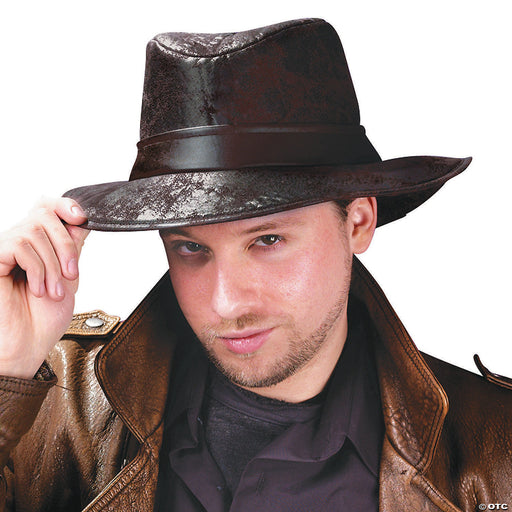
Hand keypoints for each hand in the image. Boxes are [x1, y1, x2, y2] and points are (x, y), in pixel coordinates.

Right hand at [0, 198, 88, 378]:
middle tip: (71, 274)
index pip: (46, 207)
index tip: (82, 217)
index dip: (63, 204)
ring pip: (33, 231)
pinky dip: (36, 267)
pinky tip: (36, 288)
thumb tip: (81, 221)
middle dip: (65, 245)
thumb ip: (72, 247)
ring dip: (52, 264)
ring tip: (53, 291)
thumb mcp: (69, 276)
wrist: (29, 345)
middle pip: (44, 215)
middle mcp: (18, 243)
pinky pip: (18, 245)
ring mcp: (3, 250)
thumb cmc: (44, 318)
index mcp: (37, 245)